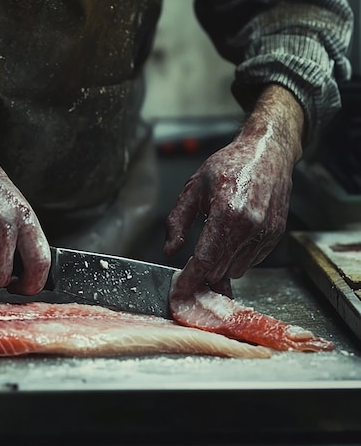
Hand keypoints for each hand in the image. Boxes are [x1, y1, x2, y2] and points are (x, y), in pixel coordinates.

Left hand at [164, 85, 303, 297]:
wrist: (267, 153)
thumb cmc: (229, 166)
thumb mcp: (193, 188)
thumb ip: (178, 221)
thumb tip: (170, 250)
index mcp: (227, 212)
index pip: (205, 259)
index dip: (190, 279)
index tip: (179, 292)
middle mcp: (250, 226)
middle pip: (219, 269)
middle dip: (202, 273)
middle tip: (188, 268)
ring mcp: (266, 233)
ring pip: (236, 269)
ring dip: (220, 266)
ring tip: (211, 245)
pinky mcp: (275, 235)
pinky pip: (251, 261)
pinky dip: (237, 258)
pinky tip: (230, 239)